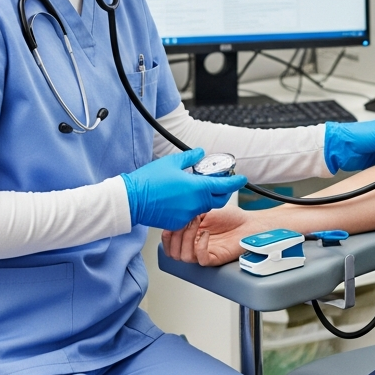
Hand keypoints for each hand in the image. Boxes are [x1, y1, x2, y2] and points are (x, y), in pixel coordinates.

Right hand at [121, 149, 246, 230]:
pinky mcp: (178, 222)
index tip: (242, 178)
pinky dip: (192, 205)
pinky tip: (182, 197)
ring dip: (205, 197)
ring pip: (204, 206)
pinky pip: (191, 214)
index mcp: (197, 187)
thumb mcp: (171, 162)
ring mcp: (187, 215)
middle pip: (218, 199)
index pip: (224, 185)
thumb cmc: (148, 181)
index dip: (235, 181)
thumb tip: (200, 153)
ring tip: (196, 186)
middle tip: (221, 181)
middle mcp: (195, 203)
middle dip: (223, 191)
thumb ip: (190, 157)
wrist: (132, 200)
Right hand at [161, 204, 267, 265]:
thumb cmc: (231, 217)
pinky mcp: (215, 258)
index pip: (168, 242)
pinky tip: (206, 234)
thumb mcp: (205, 208)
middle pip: (173, 252)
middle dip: (175, 235)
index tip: (172, 219)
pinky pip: (201, 259)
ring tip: (197, 224)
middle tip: (185, 220)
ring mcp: (204, 253)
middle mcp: (194, 246)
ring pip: (184, 257)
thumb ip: (189, 211)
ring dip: (187, 239)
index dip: (167, 233)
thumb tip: (175, 210)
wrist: (249, 223)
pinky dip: (201, 247)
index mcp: (189, 236)